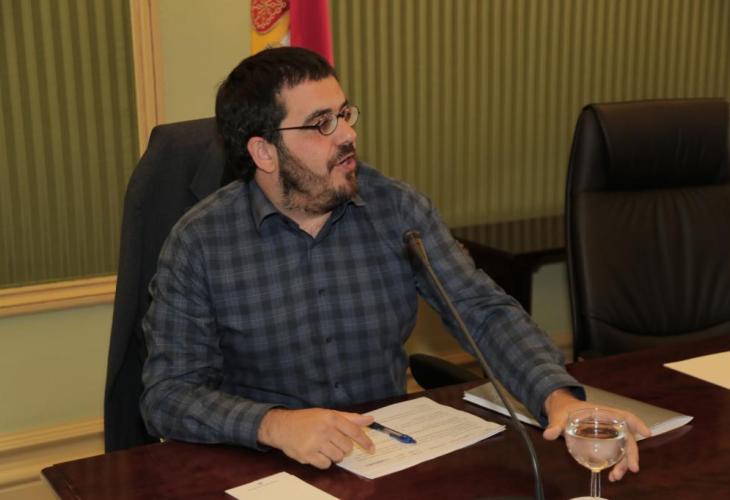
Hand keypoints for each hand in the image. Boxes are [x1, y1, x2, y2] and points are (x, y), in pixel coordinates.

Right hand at [257, 408, 374, 468]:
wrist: (282, 426)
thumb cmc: (307, 420)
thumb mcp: (328, 414)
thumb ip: (350, 418)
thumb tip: (370, 419)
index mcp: (331, 417)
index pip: (354, 431)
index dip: (365, 441)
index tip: (372, 449)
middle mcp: (325, 429)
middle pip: (347, 448)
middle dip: (343, 448)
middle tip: (333, 442)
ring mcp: (316, 442)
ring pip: (337, 457)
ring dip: (333, 455)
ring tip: (323, 447)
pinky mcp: (308, 454)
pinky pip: (326, 465)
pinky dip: (324, 462)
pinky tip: (316, 453)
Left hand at [541, 389, 651, 481]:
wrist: (560, 412)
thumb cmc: (563, 410)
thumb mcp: (558, 416)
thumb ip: (555, 425)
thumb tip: (548, 435)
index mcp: (603, 413)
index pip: (624, 415)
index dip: (637, 423)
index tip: (647, 433)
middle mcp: (610, 423)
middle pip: (627, 437)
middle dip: (631, 453)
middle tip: (632, 469)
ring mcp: (609, 433)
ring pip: (623, 448)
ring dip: (623, 463)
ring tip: (616, 477)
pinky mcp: (604, 442)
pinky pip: (615, 453)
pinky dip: (615, 464)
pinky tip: (610, 474)